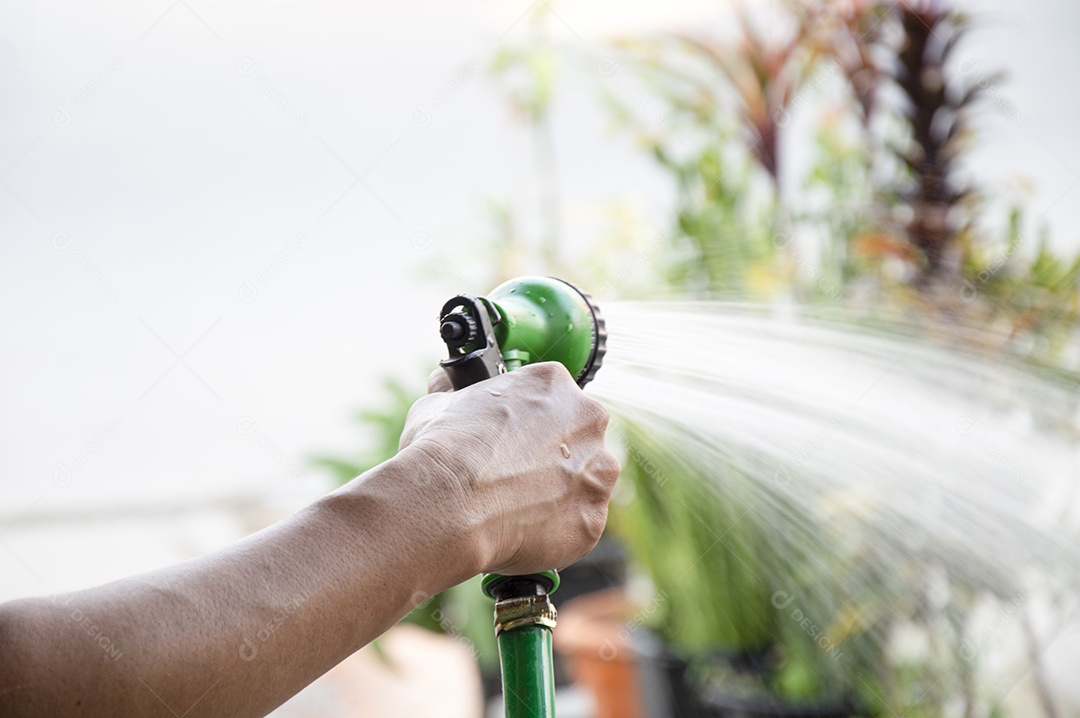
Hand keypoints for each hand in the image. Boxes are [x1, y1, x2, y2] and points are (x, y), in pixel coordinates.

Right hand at [397, 362, 619, 575]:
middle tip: (514, 474)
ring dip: (561, 491)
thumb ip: (453, 393)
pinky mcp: (592, 518)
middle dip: (552, 455)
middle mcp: (587, 420)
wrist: (450, 504)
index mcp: (553, 383)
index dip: (529, 422)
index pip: (552, 399)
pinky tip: (524, 530)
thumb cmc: (443, 451)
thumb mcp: (437, 404)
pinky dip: (557, 529)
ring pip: (586, 481)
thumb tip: (443, 386)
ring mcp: (596, 471)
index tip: (511, 440)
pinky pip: (579, 523)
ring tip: (517, 506)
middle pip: (578, 437)